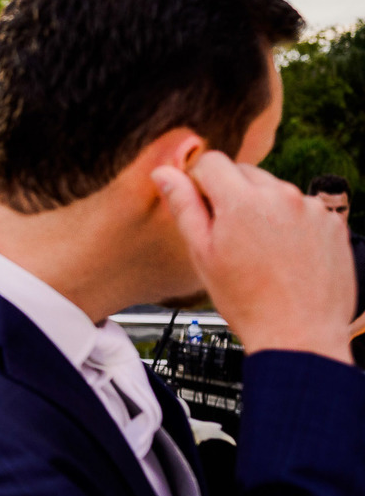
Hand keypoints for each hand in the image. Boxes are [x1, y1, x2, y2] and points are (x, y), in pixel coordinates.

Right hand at [153, 154, 352, 362]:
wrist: (298, 333)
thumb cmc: (246, 300)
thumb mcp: (202, 253)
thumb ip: (183, 206)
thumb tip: (163, 173)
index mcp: (242, 201)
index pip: (212, 161)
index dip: (199, 181)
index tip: (200, 204)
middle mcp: (280, 195)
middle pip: (245, 172)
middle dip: (231, 194)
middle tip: (228, 235)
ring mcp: (311, 207)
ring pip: (275, 191)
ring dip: (262, 208)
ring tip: (259, 250)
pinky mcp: (332, 221)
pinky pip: (303, 208)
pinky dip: (291, 222)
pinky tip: (284, 254)